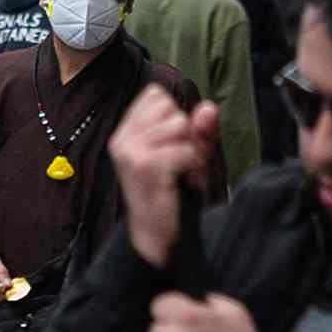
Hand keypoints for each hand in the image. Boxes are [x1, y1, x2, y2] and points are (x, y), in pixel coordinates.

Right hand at [110, 83, 219, 268]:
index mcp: (125, 132)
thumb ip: (198, 129)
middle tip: (179, 163)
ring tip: (182, 173)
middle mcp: (122, 138)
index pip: (156, 95)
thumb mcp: (185, 154)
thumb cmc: (169, 193)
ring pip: (181, 127)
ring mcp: (132, 151)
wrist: (155, 236)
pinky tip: (184, 183)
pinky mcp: (145, 166)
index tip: (172, 145)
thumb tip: (209, 108)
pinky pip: (185, 150)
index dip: (174, 117)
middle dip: (186, 135)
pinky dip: (193, 168)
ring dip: (191, 153)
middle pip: (172, 109)